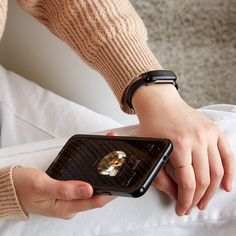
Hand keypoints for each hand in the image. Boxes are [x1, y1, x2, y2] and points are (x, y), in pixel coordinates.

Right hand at [12, 166, 114, 218]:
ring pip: (91, 187)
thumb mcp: (42, 186)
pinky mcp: (67, 191)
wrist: (9, 188)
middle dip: (109, 181)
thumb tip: (88, 189)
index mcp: (66, 207)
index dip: (111, 192)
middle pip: (96, 194)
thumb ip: (65, 189)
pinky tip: (97, 167)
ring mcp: (69, 198)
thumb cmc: (22, 188)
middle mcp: (71, 204)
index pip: (95, 201)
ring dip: (101, 176)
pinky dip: (92, 175)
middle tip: (118, 166)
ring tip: (111, 163)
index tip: (121, 182)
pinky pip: (84, 183)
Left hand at [132, 84, 233, 215]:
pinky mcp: (214, 130)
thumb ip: (160, 176)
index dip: (185, 201)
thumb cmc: (152, 125)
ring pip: (217, 171)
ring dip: (212, 191)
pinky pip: (228, 155)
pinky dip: (229, 173)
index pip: (187, 183)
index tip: (182, 209)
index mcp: (178, 145)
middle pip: (204, 180)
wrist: (160, 104)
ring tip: (205, 201)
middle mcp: (196, 140)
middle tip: (192, 206)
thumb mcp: (149, 150)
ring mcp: (208, 134)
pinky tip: (226, 186)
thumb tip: (175, 195)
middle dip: (197, 199)